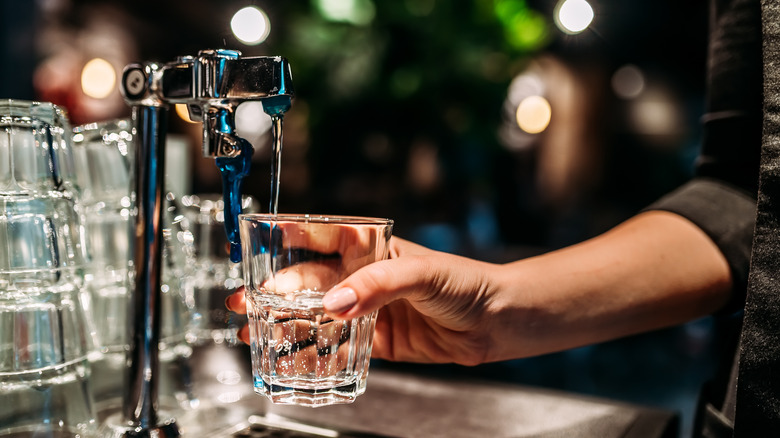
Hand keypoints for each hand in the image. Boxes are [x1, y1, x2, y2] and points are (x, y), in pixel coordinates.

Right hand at [227, 236, 503, 365]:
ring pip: (317, 315)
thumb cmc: (465, 284)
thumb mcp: (422, 274)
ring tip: (255, 332)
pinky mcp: (375, 339)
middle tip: (244, 301)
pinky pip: (337, 346)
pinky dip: (313, 353)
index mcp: (370, 249)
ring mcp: (367, 308)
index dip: (285, 238)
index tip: (251, 243)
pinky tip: (292, 358)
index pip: (320, 236)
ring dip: (286, 322)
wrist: (494, 322)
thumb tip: (335, 304)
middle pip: (308, 281)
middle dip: (274, 290)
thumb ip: (377, 285)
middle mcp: (363, 277)